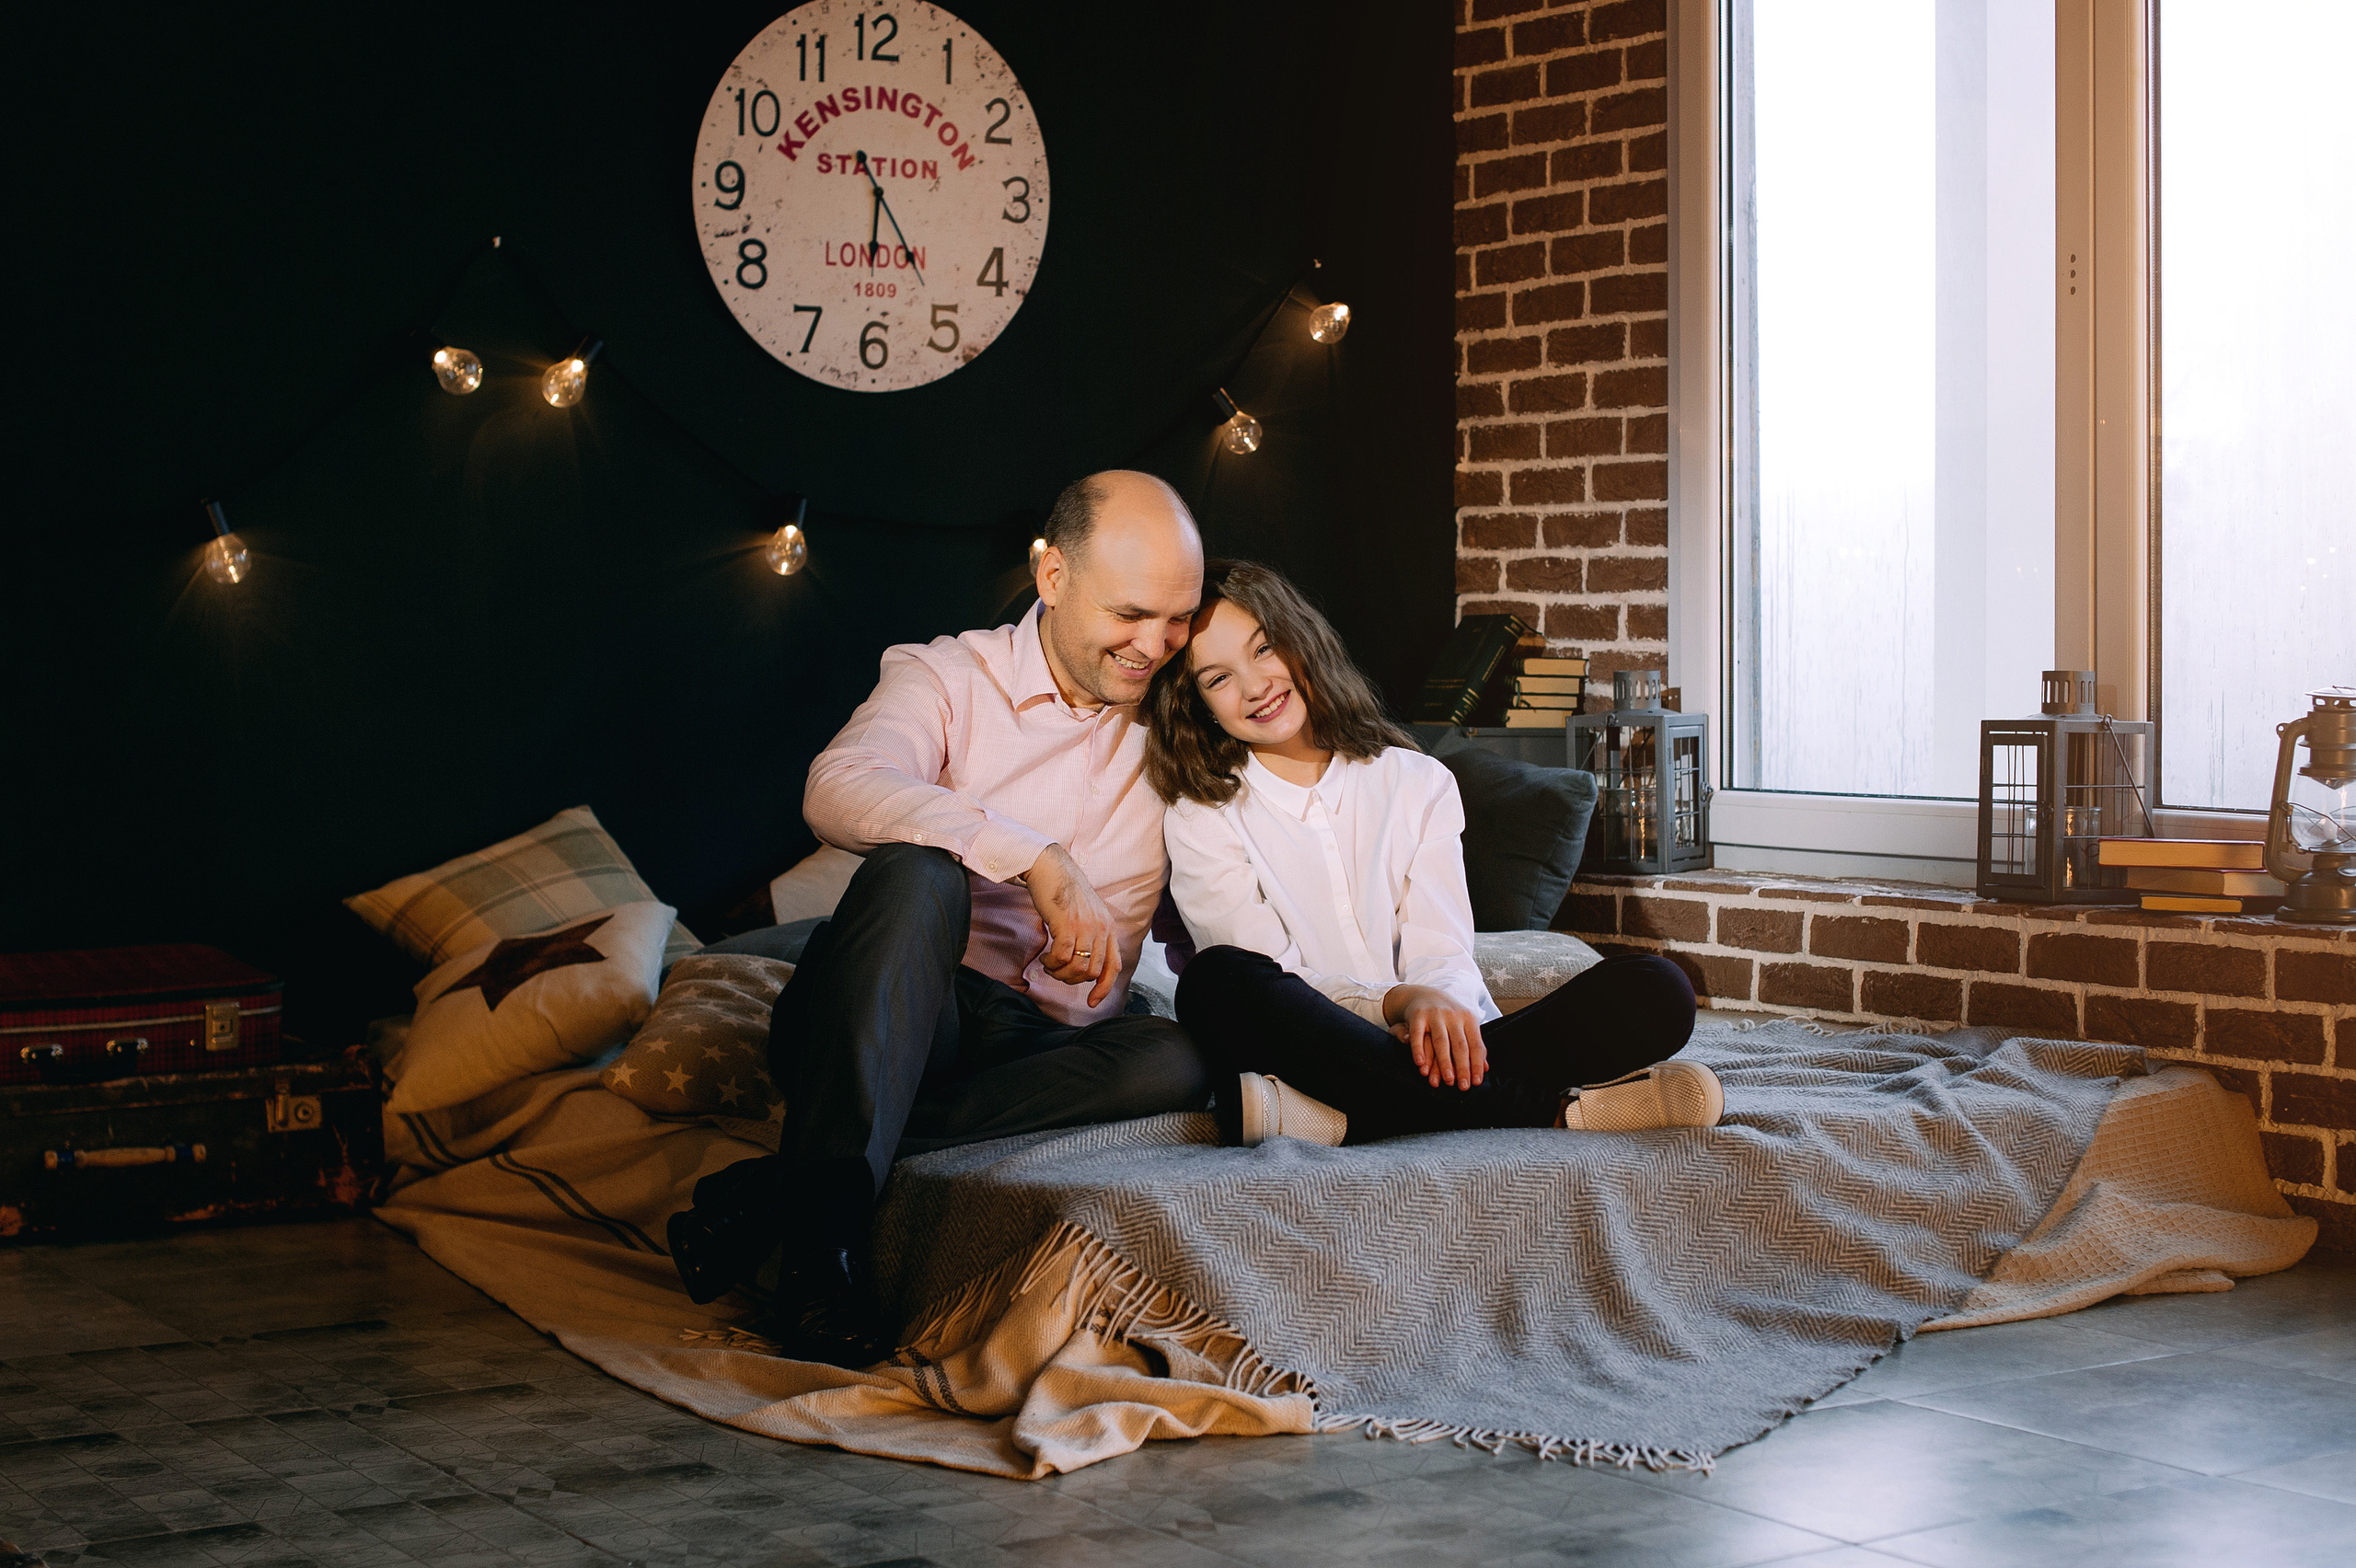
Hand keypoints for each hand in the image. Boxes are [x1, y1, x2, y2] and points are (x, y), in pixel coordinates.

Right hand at [1026, 843, 1120, 1008]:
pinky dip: (1052, 963)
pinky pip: (1062, 958)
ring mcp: (1086, 927)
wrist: (1051, 867)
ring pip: (1077, 968)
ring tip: (1049, 965)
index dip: (1104, 987)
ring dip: (1060, 973)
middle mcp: (1101, 929)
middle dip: (1072, 980)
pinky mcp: (1068, 925)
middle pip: (1092, 972)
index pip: (1114, 966)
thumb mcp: (1087, 914)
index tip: (1092, 1002)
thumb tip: (1083, 963)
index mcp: (1108, 928)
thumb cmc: (1064, 891)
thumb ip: (1090, 935)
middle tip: (1057, 973)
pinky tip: (1045, 957)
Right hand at [1384, 984, 1486, 1089]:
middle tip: (1462, 1086)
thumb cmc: (1449, 1016)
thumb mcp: (1465, 1026)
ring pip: (1441, 1042)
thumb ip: (1475, 1045)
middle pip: (1460, 1045)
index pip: (1476, 1045)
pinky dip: (1418, 1050)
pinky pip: (1418, 1035)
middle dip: (1462, 1067)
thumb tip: (1486, 1068)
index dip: (1477, 1064)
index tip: (1476, 1082)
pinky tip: (1421, 1065)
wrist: (1426, 995)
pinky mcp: (1418, 1015)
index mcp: (1469, 1019)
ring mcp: (1435, 1015)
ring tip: (1446, 1080)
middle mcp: (1453, 1015)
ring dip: (1444, 1062)